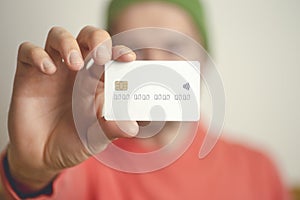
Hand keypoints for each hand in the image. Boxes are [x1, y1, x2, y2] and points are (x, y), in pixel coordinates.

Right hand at [6, 26, 137, 193]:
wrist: (43, 156)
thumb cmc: (74, 141)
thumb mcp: (97, 137)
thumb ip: (113, 129)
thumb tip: (133, 127)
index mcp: (98, 81)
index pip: (111, 55)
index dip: (120, 51)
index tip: (128, 57)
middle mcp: (78, 70)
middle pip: (88, 37)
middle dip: (97, 39)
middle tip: (101, 56)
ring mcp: (54, 69)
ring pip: (59, 36)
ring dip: (68, 43)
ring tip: (75, 63)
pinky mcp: (30, 74)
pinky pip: (28, 51)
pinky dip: (38, 54)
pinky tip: (47, 70)